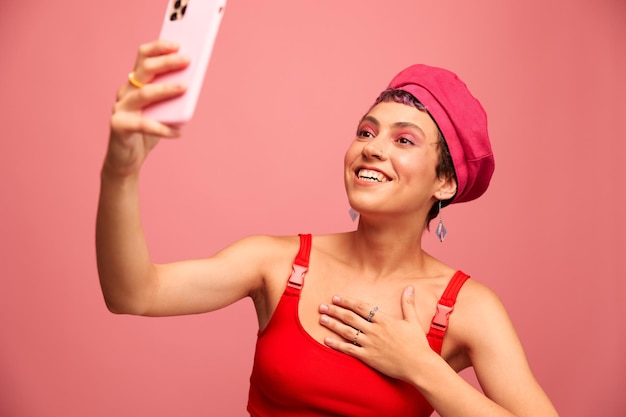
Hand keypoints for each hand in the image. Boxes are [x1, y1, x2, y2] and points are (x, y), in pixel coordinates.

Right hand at [105, 40, 189, 177]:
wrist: (127, 161)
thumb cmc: (148, 133)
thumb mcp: (163, 111)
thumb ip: (172, 98)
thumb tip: (192, 83)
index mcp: (134, 84)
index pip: (143, 57)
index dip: (158, 48)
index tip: (177, 43)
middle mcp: (125, 92)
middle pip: (144, 70)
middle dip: (166, 63)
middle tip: (187, 60)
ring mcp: (120, 108)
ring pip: (144, 94)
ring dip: (166, 89)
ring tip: (185, 87)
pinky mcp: (119, 126)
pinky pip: (143, 125)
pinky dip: (162, 128)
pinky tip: (179, 131)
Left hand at [319, 285, 432, 381]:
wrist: (419, 365)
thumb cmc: (417, 344)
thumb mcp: (413, 321)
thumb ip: (408, 304)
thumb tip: (410, 287)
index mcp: (384, 320)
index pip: (361, 307)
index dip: (347, 301)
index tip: (336, 297)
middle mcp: (374, 330)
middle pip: (350, 318)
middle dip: (335, 310)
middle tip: (322, 306)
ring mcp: (370, 344)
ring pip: (347, 332)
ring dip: (333, 324)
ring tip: (321, 319)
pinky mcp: (368, 357)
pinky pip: (349, 349)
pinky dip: (337, 344)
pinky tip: (326, 340)